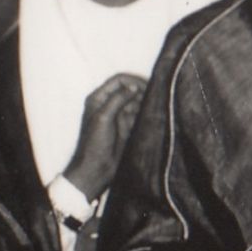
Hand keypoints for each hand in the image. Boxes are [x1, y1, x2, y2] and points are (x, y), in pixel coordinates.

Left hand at [63, 73, 147, 200]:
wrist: (96, 169)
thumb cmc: (94, 143)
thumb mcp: (103, 117)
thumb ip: (118, 99)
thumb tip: (134, 86)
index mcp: (98, 98)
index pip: (118, 81)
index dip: (132, 81)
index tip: (147, 86)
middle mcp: (109, 104)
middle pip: (129, 90)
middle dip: (142, 91)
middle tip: (156, 96)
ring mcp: (119, 116)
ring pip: (135, 103)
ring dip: (145, 103)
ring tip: (156, 105)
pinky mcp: (127, 127)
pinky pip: (138, 116)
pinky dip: (146, 114)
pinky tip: (154, 115)